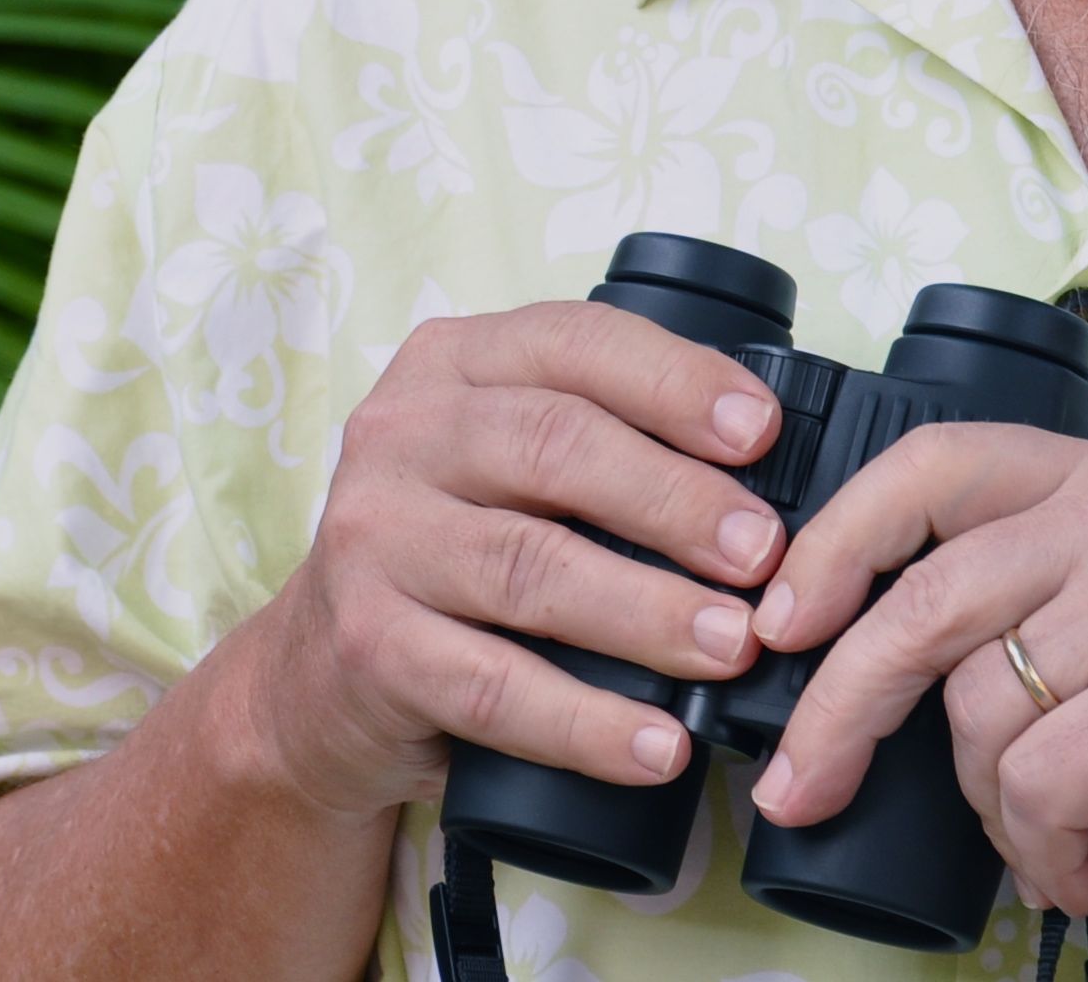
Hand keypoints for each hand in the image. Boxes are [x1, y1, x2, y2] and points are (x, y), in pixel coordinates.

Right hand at [234, 304, 788, 821]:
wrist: (319, 672)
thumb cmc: (463, 541)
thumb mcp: (513, 457)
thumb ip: (606, 434)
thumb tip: (768, 473)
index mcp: (454, 361)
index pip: (576, 343)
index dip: (677, 382)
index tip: (764, 433)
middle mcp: (402, 434)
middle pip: (556, 447)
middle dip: (677, 500)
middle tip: (765, 554)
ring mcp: (375, 540)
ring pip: (529, 566)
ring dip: (647, 611)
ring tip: (732, 645)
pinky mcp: (368, 648)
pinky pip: (492, 687)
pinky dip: (586, 721)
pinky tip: (655, 743)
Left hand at [744, 428, 1087, 973]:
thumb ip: (1017, 595)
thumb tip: (834, 639)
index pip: (936, 463)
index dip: (838, 537)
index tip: (776, 618)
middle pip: (924, 597)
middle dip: (841, 704)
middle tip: (797, 785)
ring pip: (977, 709)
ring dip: (996, 805)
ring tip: (1058, 833)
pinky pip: (1034, 784)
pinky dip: (1043, 851)